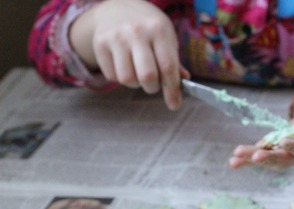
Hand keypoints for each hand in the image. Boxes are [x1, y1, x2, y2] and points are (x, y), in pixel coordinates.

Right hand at [70, 0, 187, 109]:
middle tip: (154, 85)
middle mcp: (136, 32)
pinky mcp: (100, 44)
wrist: (118, 7)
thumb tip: (183, 81)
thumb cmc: (149, 28)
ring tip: (138, 73)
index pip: (167, 66)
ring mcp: (116, 37)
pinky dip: (120, 78)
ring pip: (127, 79)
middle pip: (147, 76)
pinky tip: (124, 65)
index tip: (174, 104)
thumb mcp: (166, 38)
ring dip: (136, 84)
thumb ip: (174, 61)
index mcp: (158, 30)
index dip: (172, 89)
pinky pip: (112, 76)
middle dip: (153, 88)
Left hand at [229, 93, 293, 170]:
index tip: (284, 142)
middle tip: (254, 157)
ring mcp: (287, 153)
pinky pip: (261, 155)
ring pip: (269, 158)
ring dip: (252, 159)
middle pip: (285, 158)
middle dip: (269, 158)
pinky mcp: (277, 150)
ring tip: (235, 158)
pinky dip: (246, 158)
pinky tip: (232, 160)